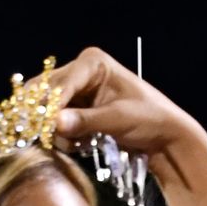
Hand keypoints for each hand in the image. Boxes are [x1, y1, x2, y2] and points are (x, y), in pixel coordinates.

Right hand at [49, 48, 206, 183]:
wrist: (163, 135)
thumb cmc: (148, 118)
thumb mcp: (118, 119)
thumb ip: (86, 121)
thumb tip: (55, 123)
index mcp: (92, 62)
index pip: (60, 84)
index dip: (48, 106)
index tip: (43, 128)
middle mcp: (79, 71)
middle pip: (45, 93)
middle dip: (47, 118)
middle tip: (49, 138)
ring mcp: (75, 91)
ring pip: (46, 110)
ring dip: (56, 130)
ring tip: (80, 143)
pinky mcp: (75, 109)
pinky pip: (55, 122)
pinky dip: (63, 136)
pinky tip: (82, 143)